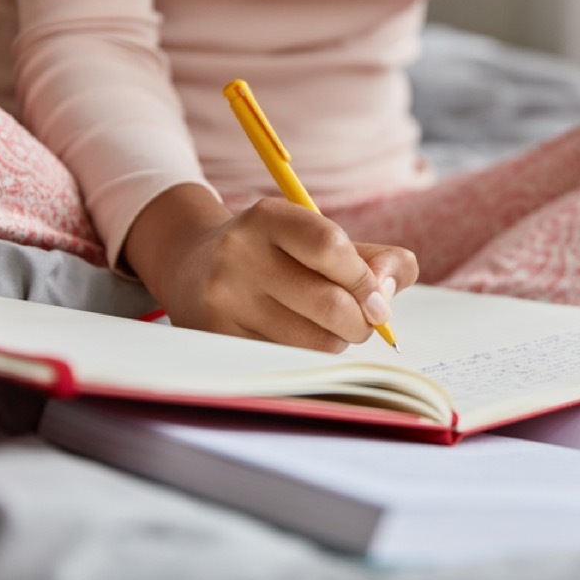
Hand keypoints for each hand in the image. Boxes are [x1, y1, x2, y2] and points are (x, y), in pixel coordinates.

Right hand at [124, 185, 418, 351]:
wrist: (191, 266)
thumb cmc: (280, 255)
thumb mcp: (324, 239)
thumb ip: (377, 259)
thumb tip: (387, 296)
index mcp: (269, 217)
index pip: (331, 246)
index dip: (365, 279)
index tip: (378, 299)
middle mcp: (238, 253)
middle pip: (329, 304)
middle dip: (361, 321)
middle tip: (361, 322)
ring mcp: (221, 299)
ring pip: (313, 342)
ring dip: (336, 343)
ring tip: (324, 329)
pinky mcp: (215, 338)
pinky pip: (288, 362)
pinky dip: (307, 358)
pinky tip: (294, 339)